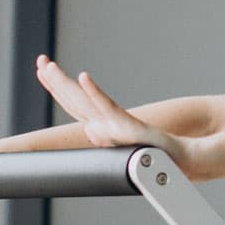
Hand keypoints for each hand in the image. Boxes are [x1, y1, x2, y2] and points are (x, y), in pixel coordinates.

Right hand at [34, 54, 195, 171]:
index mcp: (102, 130)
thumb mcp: (127, 139)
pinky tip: (84, 77)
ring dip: (64, 85)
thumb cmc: (159, 154)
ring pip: (83, 104)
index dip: (57, 87)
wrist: (183, 164)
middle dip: (54, 82)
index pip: (73, 104)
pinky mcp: (130, 129)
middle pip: (73, 102)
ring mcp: (115, 130)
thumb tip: (91, 130)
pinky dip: (95, 93)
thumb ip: (108, 133)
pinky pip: (109, 109)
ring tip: (49, 66)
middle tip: (40, 60)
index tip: (43, 69)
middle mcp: (105, 130)